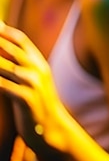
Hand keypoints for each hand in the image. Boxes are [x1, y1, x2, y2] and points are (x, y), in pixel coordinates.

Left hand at [0, 22, 67, 149]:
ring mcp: (33, 83)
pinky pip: (3, 86)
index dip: (5, 31)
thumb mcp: (32, 82)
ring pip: (5, 66)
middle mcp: (38, 69)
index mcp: (39, 63)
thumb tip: (5, 53)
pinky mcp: (26, 98)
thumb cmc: (36, 105)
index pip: (21, 40)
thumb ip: (20, 67)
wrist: (51, 130)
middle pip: (11, 49)